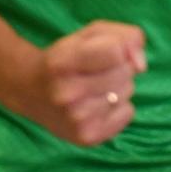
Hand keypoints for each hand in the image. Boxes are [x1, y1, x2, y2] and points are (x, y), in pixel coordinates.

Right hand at [21, 20, 146, 145]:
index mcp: (62, 62)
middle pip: (125, 72)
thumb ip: (125, 37)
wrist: (29, 91)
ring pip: (127, 92)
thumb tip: (141, 65)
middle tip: (94, 72)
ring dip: (117, 88)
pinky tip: (97, 106)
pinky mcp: (86, 138)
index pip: (116, 52)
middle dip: (118, 68)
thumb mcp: (92, 34)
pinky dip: (119, 108)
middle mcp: (65, 93)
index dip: (118, 48)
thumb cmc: (68, 57)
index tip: (102, 52)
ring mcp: (75, 119)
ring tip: (93, 89)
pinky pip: (128, 114)